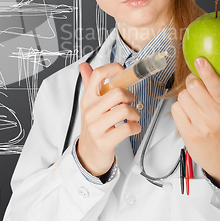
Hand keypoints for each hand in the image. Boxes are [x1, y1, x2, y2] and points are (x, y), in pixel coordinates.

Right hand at [76, 62, 140, 176]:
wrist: (87, 155)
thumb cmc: (93, 126)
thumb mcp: (89, 105)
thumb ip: (89, 84)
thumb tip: (84, 65)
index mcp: (87, 99)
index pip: (98, 75)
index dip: (113, 69)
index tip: (122, 71)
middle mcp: (90, 111)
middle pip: (118, 92)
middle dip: (130, 97)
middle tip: (129, 102)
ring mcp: (96, 127)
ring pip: (125, 110)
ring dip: (135, 114)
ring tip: (131, 117)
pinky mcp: (104, 141)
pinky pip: (128, 128)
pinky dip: (135, 127)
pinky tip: (131, 128)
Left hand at [170, 57, 219, 191]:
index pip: (216, 85)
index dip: (207, 71)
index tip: (200, 61)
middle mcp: (215, 114)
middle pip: (193, 85)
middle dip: (192, 83)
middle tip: (195, 86)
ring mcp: (201, 124)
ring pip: (182, 96)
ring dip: (185, 97)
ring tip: (194, 104)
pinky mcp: (188, 133)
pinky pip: (175, 109)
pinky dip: (179, 109)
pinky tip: (188, 114)